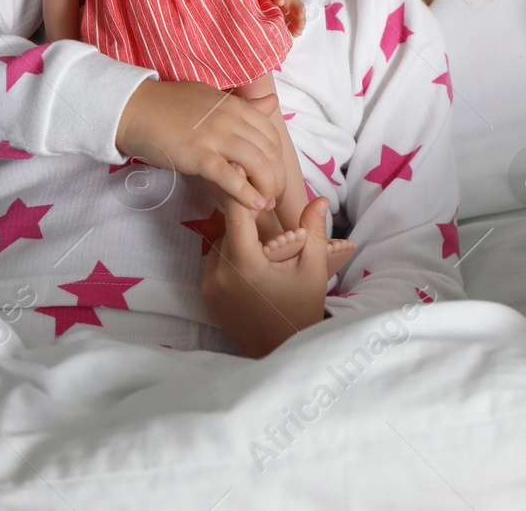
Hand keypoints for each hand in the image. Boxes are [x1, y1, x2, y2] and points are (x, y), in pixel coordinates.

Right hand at [115, 80, 285, 212]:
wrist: (134, 109)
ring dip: (268, 189)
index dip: (278, 160)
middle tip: (274, 197)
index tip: (274, 176)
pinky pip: (230, 177)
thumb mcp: (211, 99)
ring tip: (266, 205)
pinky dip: (246, 194)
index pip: (272, 135)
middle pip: (270, 152)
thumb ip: (243, 105)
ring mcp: (215, 136)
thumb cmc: (170, 106)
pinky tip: (255, 206)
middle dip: (277, 178)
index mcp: (235, 106)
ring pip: (257, 165)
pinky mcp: (198, 155)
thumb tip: (272, 101)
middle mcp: (231, 119)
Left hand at [202, 193, 329, 357]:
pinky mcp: (207, 296)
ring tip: (264, 247)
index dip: (243, 191)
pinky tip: (253, 264)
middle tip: (268, 217)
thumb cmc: (302, 308)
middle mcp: (220, 274)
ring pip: (220, 244)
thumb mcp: (313, 269)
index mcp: (245, 264)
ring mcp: (210, 286)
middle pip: (229, 228)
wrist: (283, 350)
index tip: (250, 175)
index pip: (236, 213)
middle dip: (248, 220)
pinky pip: (215, 263)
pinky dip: (231, 257)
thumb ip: (313, 231)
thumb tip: (318, 198)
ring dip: (238, 238)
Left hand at [264, 0, 304, 36]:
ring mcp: (288, 11)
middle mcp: (292, 7)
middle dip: (300, 23)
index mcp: (292, 0)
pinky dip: (289, 28)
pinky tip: (289, 33)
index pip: (299, 7)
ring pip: (294, 20)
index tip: (301, 18)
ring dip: (296, 27)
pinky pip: (288, 23)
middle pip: (299, 16)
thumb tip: (281, 2)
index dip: (301, 13)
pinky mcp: (282, 15)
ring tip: (296, 35)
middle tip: (300, 31)